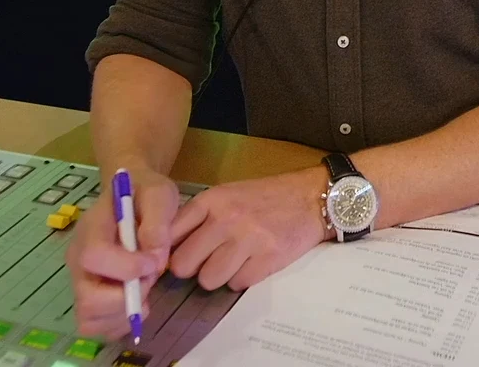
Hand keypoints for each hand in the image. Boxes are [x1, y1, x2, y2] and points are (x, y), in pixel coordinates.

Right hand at [65, 166, 180, 337]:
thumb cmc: (144, 194)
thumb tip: (154, 256)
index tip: (153, 263)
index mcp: (91, 229)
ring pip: (89, 318)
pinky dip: (120, 323)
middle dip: (126, 297)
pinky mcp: (90, 298)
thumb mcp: (158, 194)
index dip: (127, 267)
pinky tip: (137, 301)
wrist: (132, 197)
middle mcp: (78, 260)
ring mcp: (81, 281)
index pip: (94, 256)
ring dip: (123, 313)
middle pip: (87, 298)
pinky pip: (97, 327)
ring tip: (143, 290)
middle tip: (149, 279)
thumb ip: (157, 221)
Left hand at [167, 167, 330, 290]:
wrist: (312, 198)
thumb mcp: (228, 195)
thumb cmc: (266, 197)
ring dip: (217, 277)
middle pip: (183, 265)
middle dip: (192, 269)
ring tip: (232, 263)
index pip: (169, 235)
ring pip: (208, 280)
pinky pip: (237, 284)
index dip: (166, 252)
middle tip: (206, 262)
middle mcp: (226, 219)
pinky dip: (242, 279)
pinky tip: (252, 263)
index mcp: (211, 200)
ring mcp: (248, 240)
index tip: (172, 258)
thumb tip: (166, 248)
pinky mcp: (268, 259)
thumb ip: (198, 218)